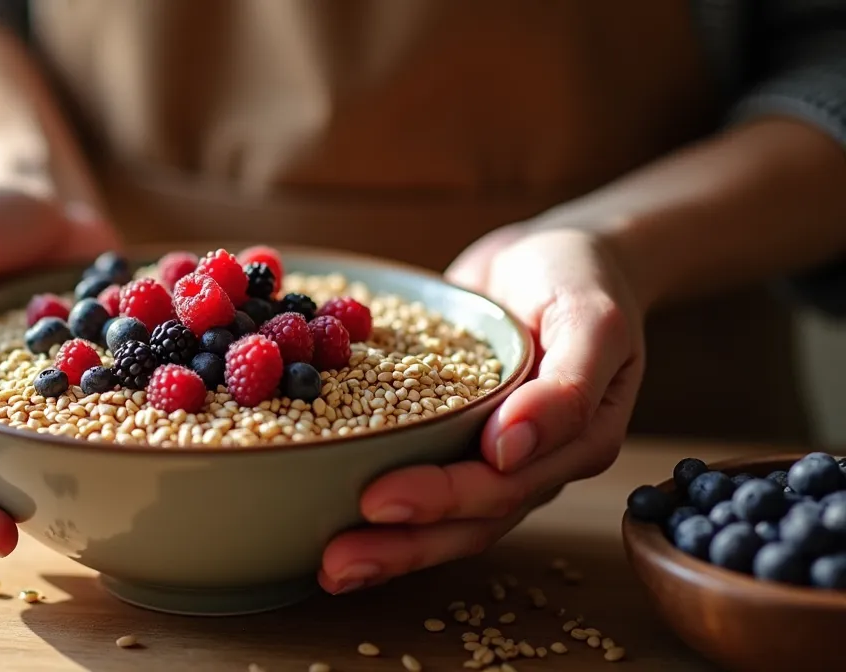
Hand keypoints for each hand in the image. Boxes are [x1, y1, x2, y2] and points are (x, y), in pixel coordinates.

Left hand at [319, 227, 645, 593]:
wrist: (549, 255)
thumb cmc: (581, 278)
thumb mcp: (591, 318)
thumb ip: (566, 387)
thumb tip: (508, 449)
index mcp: (573, 444)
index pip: (504, 488)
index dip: (442, 499)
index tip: (380, 500)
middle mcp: (531, 463)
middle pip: (467, 520)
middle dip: (402, 543)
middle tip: (336, 560)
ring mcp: (489, 454)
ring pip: (442, 518)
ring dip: (386, 545)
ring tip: (327, 568)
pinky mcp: (450, 435)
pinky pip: (417, 476)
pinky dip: (378, 504)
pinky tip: (328, 519)